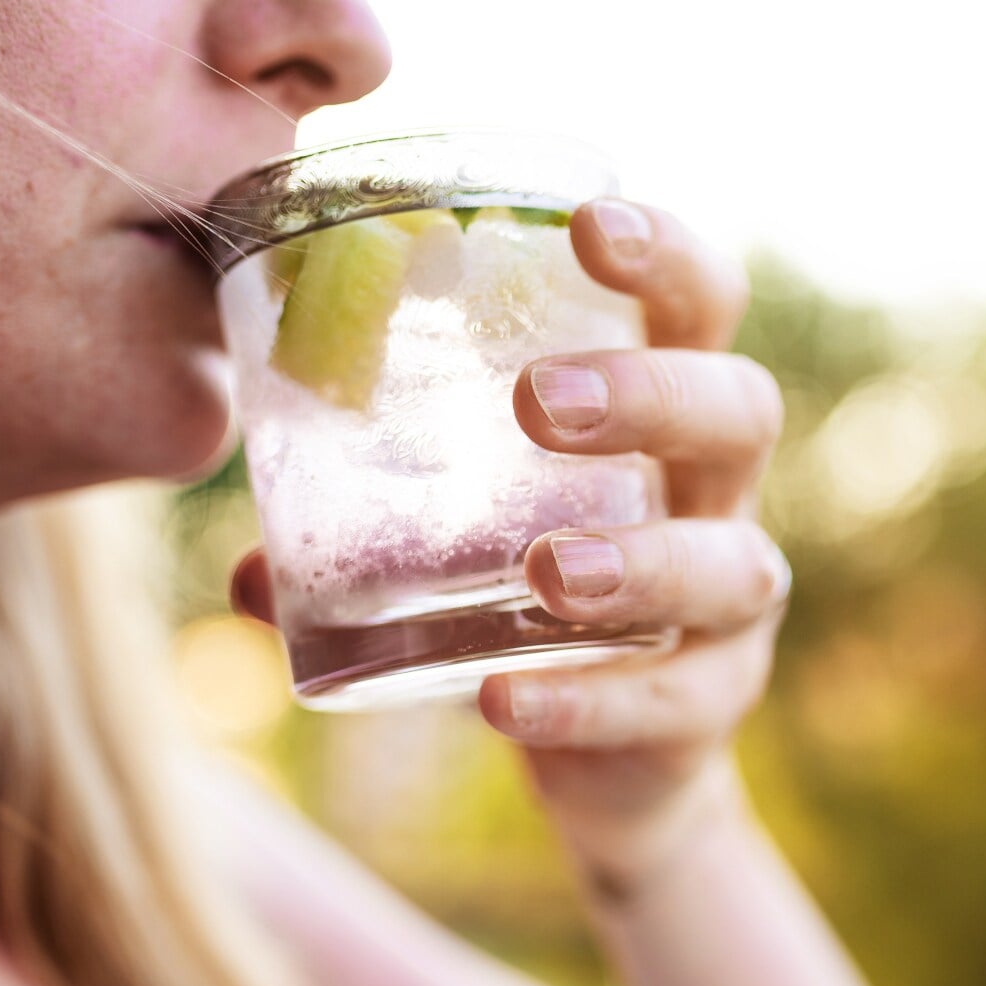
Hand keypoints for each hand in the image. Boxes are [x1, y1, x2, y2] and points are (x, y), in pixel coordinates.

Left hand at [231, 199, 789, 895]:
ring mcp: (730, 606)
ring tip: (545, 571)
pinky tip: (501, 700)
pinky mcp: (712, 704)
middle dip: (651, 395)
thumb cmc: (528, 606)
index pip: (700, 306)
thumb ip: (362, 535)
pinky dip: (584, 702)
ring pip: (731, 566)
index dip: (667, 255)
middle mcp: (714, 495)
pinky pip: (673, 701)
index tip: (590, 225)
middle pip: (741, 412)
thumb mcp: (456, 543)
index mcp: (661, 415)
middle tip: (536, 400)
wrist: (607, 761)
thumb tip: (244, 564)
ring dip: (638, 561)